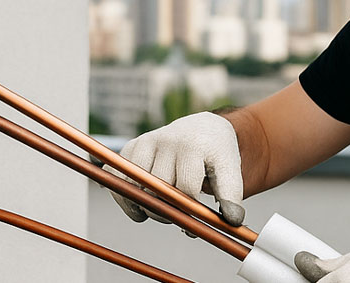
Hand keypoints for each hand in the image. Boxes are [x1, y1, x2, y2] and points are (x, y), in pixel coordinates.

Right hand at [107, 111, 245, 226]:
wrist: (204, 128)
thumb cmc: (217, 155)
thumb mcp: (230, 171)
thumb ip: (231, 196)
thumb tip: (232, 221)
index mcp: (197, 145)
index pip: (187, 188)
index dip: (189, 210)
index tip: (194, 220)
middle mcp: (171, 139)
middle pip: (159, 188)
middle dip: (167, 210)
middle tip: (177, 215)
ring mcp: (149, 140)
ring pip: (135, 185)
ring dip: (145, 206)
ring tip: (161, 210)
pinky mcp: (133, 145)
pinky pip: (117, 177)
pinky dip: (124, 197)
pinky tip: (141, 204)